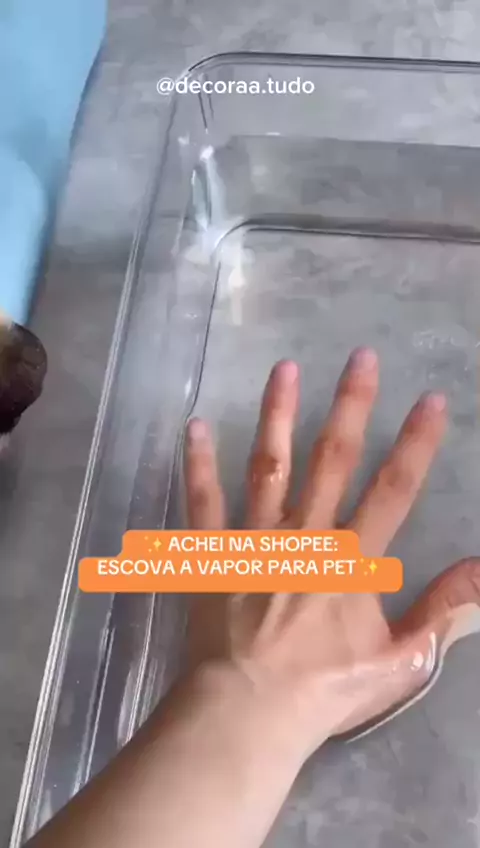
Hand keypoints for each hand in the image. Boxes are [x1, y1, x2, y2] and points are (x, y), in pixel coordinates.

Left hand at [183, 348, 479, 758]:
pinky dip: (197, 465)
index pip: (393, 489)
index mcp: (352, 558)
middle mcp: (305, 534)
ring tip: (284, 369)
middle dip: (351, 405)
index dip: (416, 444)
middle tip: (361, 357)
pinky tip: (193, 427)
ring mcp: (255, 538)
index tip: (432, 400)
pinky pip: (203, 502)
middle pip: (333, 459)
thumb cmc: (324, 690)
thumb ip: (441, 612)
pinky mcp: (213, 552)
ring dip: (278, 415)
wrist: (250, 711)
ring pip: (270, 465)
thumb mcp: (399, 661)